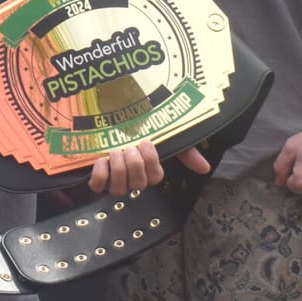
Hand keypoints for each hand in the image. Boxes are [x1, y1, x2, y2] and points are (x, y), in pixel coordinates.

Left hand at [86, 140, 208, 195]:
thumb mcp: (166, 136)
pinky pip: (98, 186)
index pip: (155, 178)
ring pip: (119, 189)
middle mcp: (133, 178)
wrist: (111, 112)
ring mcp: (114, 180)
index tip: (146, 142)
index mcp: (149, 171)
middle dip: (134, 164)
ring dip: (118, 169)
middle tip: (129, 147)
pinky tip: (101, 160)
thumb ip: (186, 151)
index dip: (151, 162)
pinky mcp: (96, 177)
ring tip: (115, 152)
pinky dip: (100, 174)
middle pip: (138, 184)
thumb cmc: (140, 128)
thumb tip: (205, 168)